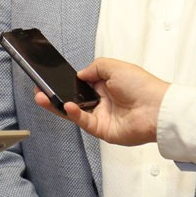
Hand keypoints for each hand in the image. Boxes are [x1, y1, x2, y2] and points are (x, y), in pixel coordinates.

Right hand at [35, 58, 169, 145]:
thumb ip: (94, 68)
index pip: (81, 83)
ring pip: (74, 112)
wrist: (156, 108)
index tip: (51, 79)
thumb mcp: (115, 66)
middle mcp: (102, 100)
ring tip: (43, 97)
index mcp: (106, 84)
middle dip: (56, 95)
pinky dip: (74, 114)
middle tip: (39, 90)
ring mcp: (101, 116)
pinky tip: (67, 106)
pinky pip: (83, 121)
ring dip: (59, 105)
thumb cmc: (141, 85)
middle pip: (74, 99)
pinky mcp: (102, 130)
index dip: (67, 82)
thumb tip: (79, 74)